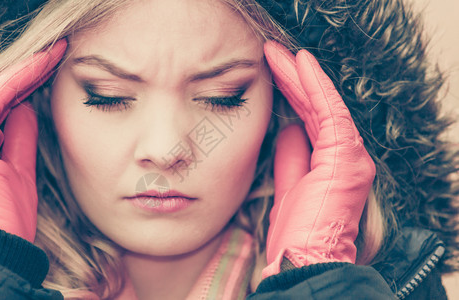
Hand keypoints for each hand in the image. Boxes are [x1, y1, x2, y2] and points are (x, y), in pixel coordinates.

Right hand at [0, 39, 66, 241]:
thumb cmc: (8, 216)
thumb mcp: (20, 168)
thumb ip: (20, 138)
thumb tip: (26, 110)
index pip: (1, 103)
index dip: (27, 83)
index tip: (53, 67)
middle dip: (29, 71)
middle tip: (57, 54)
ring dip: (27, 68)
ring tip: (54, 53)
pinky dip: (19, 78)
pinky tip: (42, 64)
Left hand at [262, 41, 375, 277]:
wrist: (302, 261)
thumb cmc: (295, 233)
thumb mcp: (288, 186)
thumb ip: (291, 159)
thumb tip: (289, 131)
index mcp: (332, 165)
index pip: (311, 121)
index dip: (293, 95)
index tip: (273, 74)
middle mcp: (346, 158)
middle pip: (316, 110)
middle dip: (293, 80)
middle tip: (272, 55)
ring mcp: (350, 157)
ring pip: (323, 106)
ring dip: (300, 77)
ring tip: (279, 54)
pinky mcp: (346, 157)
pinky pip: (329, 112)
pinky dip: (315, 86)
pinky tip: (301, 64)